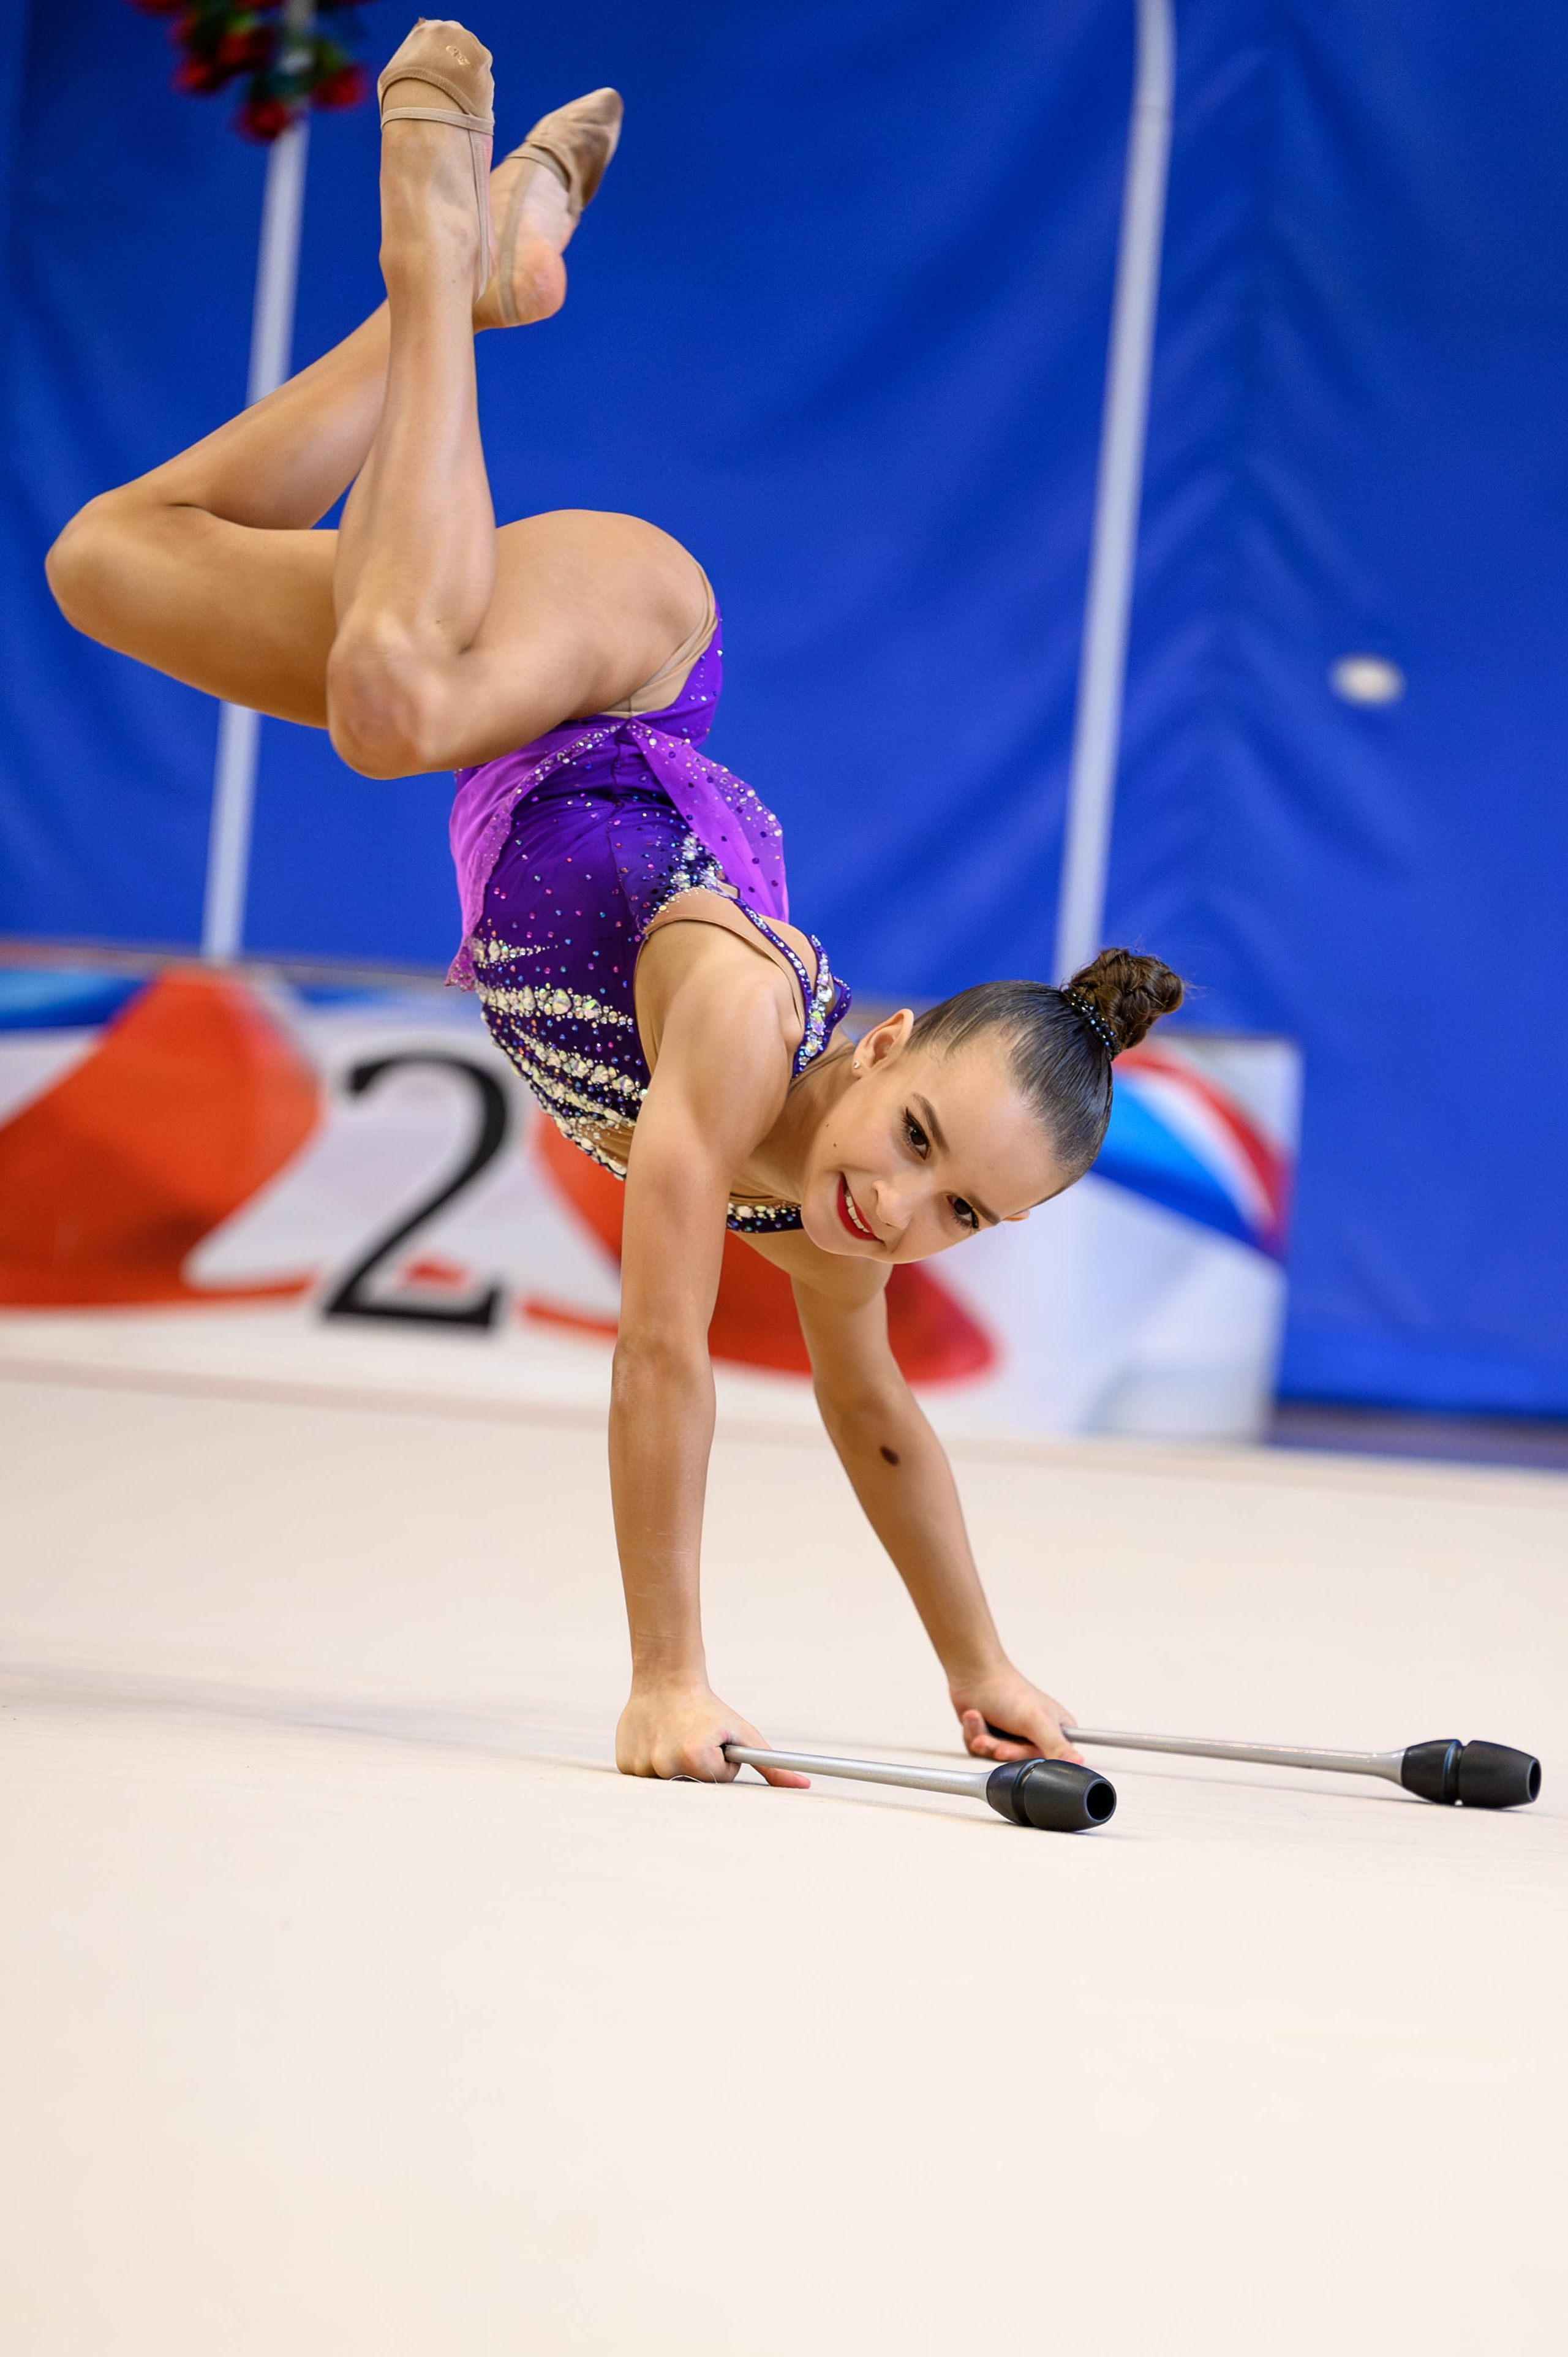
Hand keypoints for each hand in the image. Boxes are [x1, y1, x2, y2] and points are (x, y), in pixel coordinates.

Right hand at [616, 1680, 810, 1787]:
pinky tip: (656, 1741)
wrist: (665, 1680)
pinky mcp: (625, 1765)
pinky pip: (645, 1777)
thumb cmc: (709, 1710)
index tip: (712, 1741)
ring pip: (668, 1781)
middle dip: (698, 1768)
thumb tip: (803, 1784)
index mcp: (695, 1757)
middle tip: (693, 1741)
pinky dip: (652, 1763)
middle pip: (692, 1784)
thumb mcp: (743, 1735)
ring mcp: (642, 1767)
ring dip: (675, 1765)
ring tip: (674, 1738)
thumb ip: (772, 1766)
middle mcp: (666, 1764)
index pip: (718, 1780)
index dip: (720, 1762)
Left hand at [951, 1667, 1082, 1764]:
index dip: (1031, 1760)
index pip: (1051, 1762)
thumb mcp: (1037, 1721)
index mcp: (1055, 1731)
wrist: (974, 1673)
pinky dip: (974, 1733)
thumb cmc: (1008, 1690)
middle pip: (1018, 1762)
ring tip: (979, 1718)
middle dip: (1000, 1748)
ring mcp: (1011, 1737)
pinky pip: (980, 1751)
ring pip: (995, 1757)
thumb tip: (1079, 1764)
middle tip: (995, 1742)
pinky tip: (974, 1715)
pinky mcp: (990, 1738)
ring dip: (983, 1739)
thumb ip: (1057, 1745)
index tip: (1018, 1752)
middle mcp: (1034, 1736)